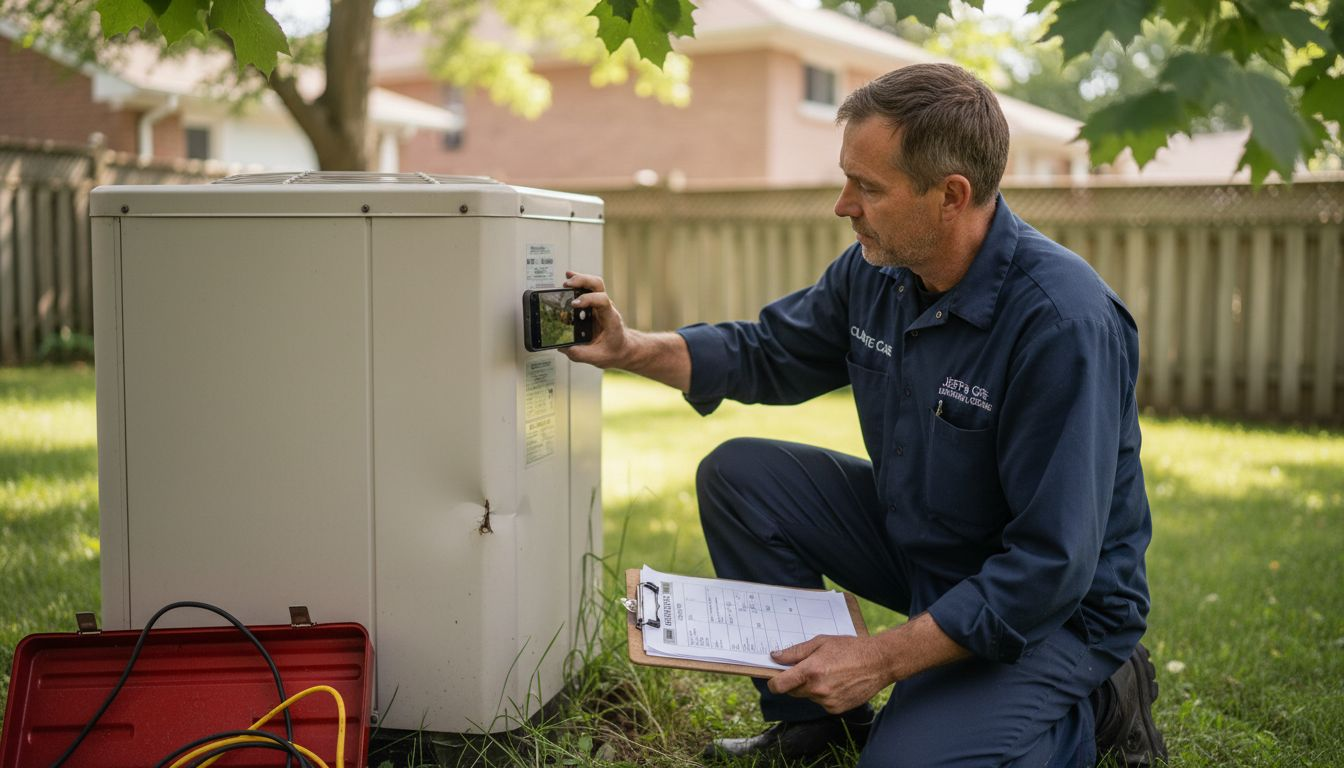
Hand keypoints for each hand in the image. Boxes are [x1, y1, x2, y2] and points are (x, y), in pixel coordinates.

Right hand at [561, 271, 629, 368]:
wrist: (623, 348)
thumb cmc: (614, 350)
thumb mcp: (599, 358)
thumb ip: (581, 354)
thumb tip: (564, 348)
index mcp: (610, 318)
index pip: (602, 300)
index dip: (588, 299)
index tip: (574, 304)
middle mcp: (606, 308)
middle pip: (598, 285)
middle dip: (582, 281)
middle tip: (568, 284)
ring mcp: (600, 305)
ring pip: (593, 284)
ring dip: (579, 279)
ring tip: (566, 281)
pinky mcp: (593, 307)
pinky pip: (587, 290)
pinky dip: (577, 284)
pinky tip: (567, 283)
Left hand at [767, 635, 894, 713]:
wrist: (879, 662)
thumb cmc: (850, 648)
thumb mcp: (821, 642)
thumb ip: (795, 652)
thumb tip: (775, 657)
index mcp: (810, 671)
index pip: (780, 685)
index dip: (773, 682)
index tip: (774, 678)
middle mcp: (817, 689)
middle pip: (793, 691)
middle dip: (795, 682)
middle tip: (809, 668)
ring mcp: (828, 701)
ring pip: (808, 696)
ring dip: (812, 688)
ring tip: (829, 672)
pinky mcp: (837, 709)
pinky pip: (821, 703)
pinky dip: (824, 695)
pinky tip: (837, 682)